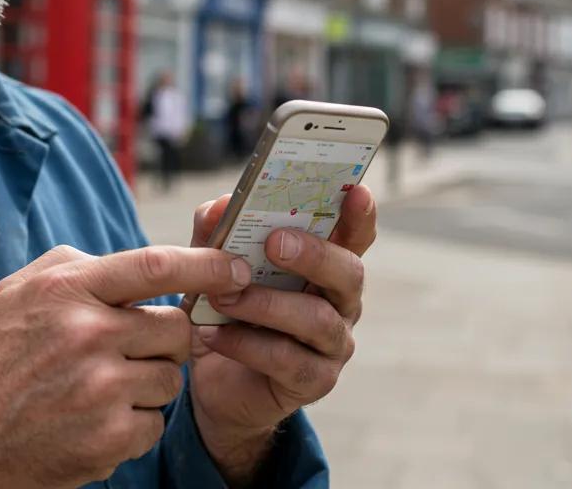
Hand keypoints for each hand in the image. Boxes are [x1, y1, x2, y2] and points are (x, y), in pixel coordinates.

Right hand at [0, 244, 250, 488]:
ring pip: (170, 381)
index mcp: (66, 290)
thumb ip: (76, 269)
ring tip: (98, 391)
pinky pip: (153, 425)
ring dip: (147, 386)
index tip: (236, 269)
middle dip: (168, 341)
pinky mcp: (107, 439)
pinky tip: (91, 423)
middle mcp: (87, 334)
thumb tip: (139, 267)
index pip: (156, 265)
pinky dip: (132, 427)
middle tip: (136, 351)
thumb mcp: (17, 294)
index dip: (207, 265)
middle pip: (177, 329)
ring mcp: (99, 390)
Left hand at [187, 187, 375, 484]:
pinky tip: (216, 336)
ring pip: (317, 319)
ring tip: (224, 296)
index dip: (361, 214)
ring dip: (267, 304)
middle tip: (273, 243)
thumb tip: (222, 204)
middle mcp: (340, 302)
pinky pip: (289, 360)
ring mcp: (332, 344)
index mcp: (324, 265)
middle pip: (349, 274)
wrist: (211, 380)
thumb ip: (216, 232)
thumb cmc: (224, 310)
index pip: (355, 235)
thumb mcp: (213, 265)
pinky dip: (248, 344)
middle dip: (313, 255)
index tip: (357, 191)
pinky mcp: (313, 381)